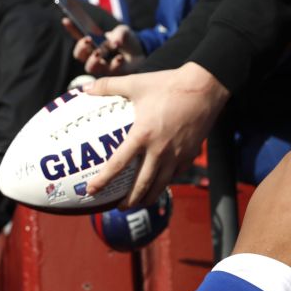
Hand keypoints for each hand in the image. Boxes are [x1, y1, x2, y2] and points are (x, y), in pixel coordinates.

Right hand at [65, 21, 142, 75]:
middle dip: (81, 47)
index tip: (66, 19)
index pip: (78, 36)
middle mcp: (94, 56)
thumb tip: (114, 42)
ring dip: (93, 60)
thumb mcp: (124, 31)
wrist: (141, 52)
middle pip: (79, 55)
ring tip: (99, 52)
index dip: (71, 29)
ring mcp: (102, 67)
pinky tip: (119, 58)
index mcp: (93, 43)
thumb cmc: (128, 41)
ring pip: (90, 67)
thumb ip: (118, 33)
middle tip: (88, 39)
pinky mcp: (112, 76)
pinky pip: (108, 72)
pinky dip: (113, 64)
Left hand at [84, 62, 229, 207]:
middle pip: (142, 185)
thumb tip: (86, 89)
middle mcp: (159, 151)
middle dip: (129, 201)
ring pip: (161, 185)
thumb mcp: (136, 83)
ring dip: (148, 198)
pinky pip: (175, 175)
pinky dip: (165, 182)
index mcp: (142, 136)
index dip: (103, 181)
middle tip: (119, 208)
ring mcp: (176, 155)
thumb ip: (108, 86)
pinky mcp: (189, 155)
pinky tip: (160, 184)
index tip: (91, 191)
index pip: (118, 165)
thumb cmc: (169, 84)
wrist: (204, 88)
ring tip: (139, 203)